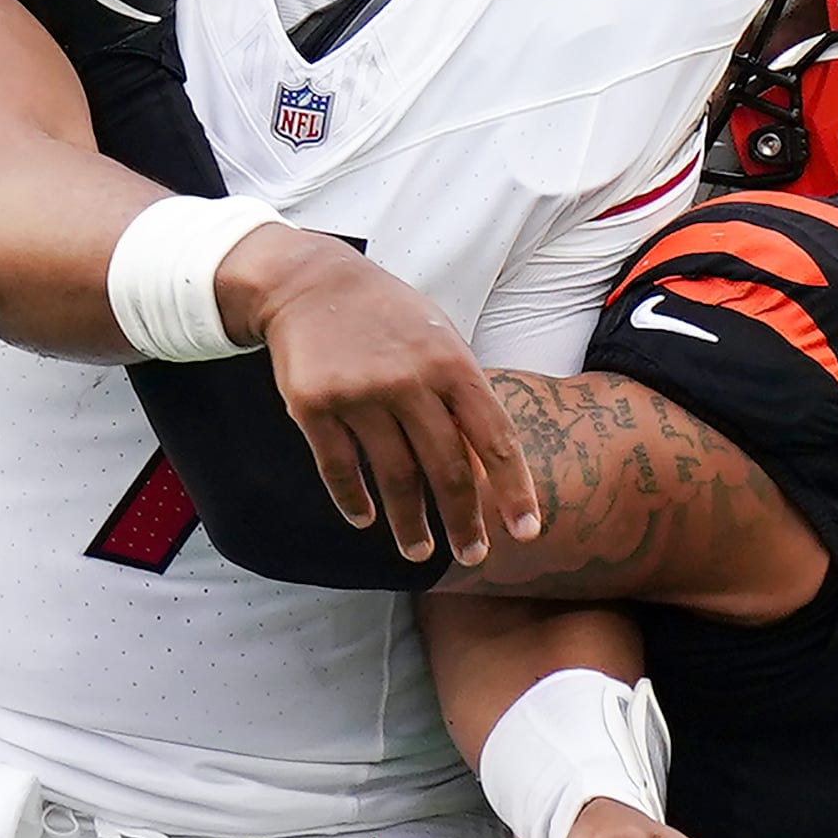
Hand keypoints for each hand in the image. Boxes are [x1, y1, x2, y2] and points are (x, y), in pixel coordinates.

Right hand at [217, 225, 539, 567]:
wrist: (310, 282)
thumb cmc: (389, 319)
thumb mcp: (439, 342)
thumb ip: (463, 400)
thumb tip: (488, 471)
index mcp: (452, 364)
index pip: (495, 439)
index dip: (514, 490)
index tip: (526, 532)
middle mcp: (410, 380)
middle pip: (448, 469)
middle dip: (464, 522)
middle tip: (473, 555)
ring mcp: (360, 393)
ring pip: (395, 478)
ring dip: (410, 524)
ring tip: (419, 551)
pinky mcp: (313, 404)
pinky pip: (338, 468)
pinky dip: (354, 500)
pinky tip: (366, 519)